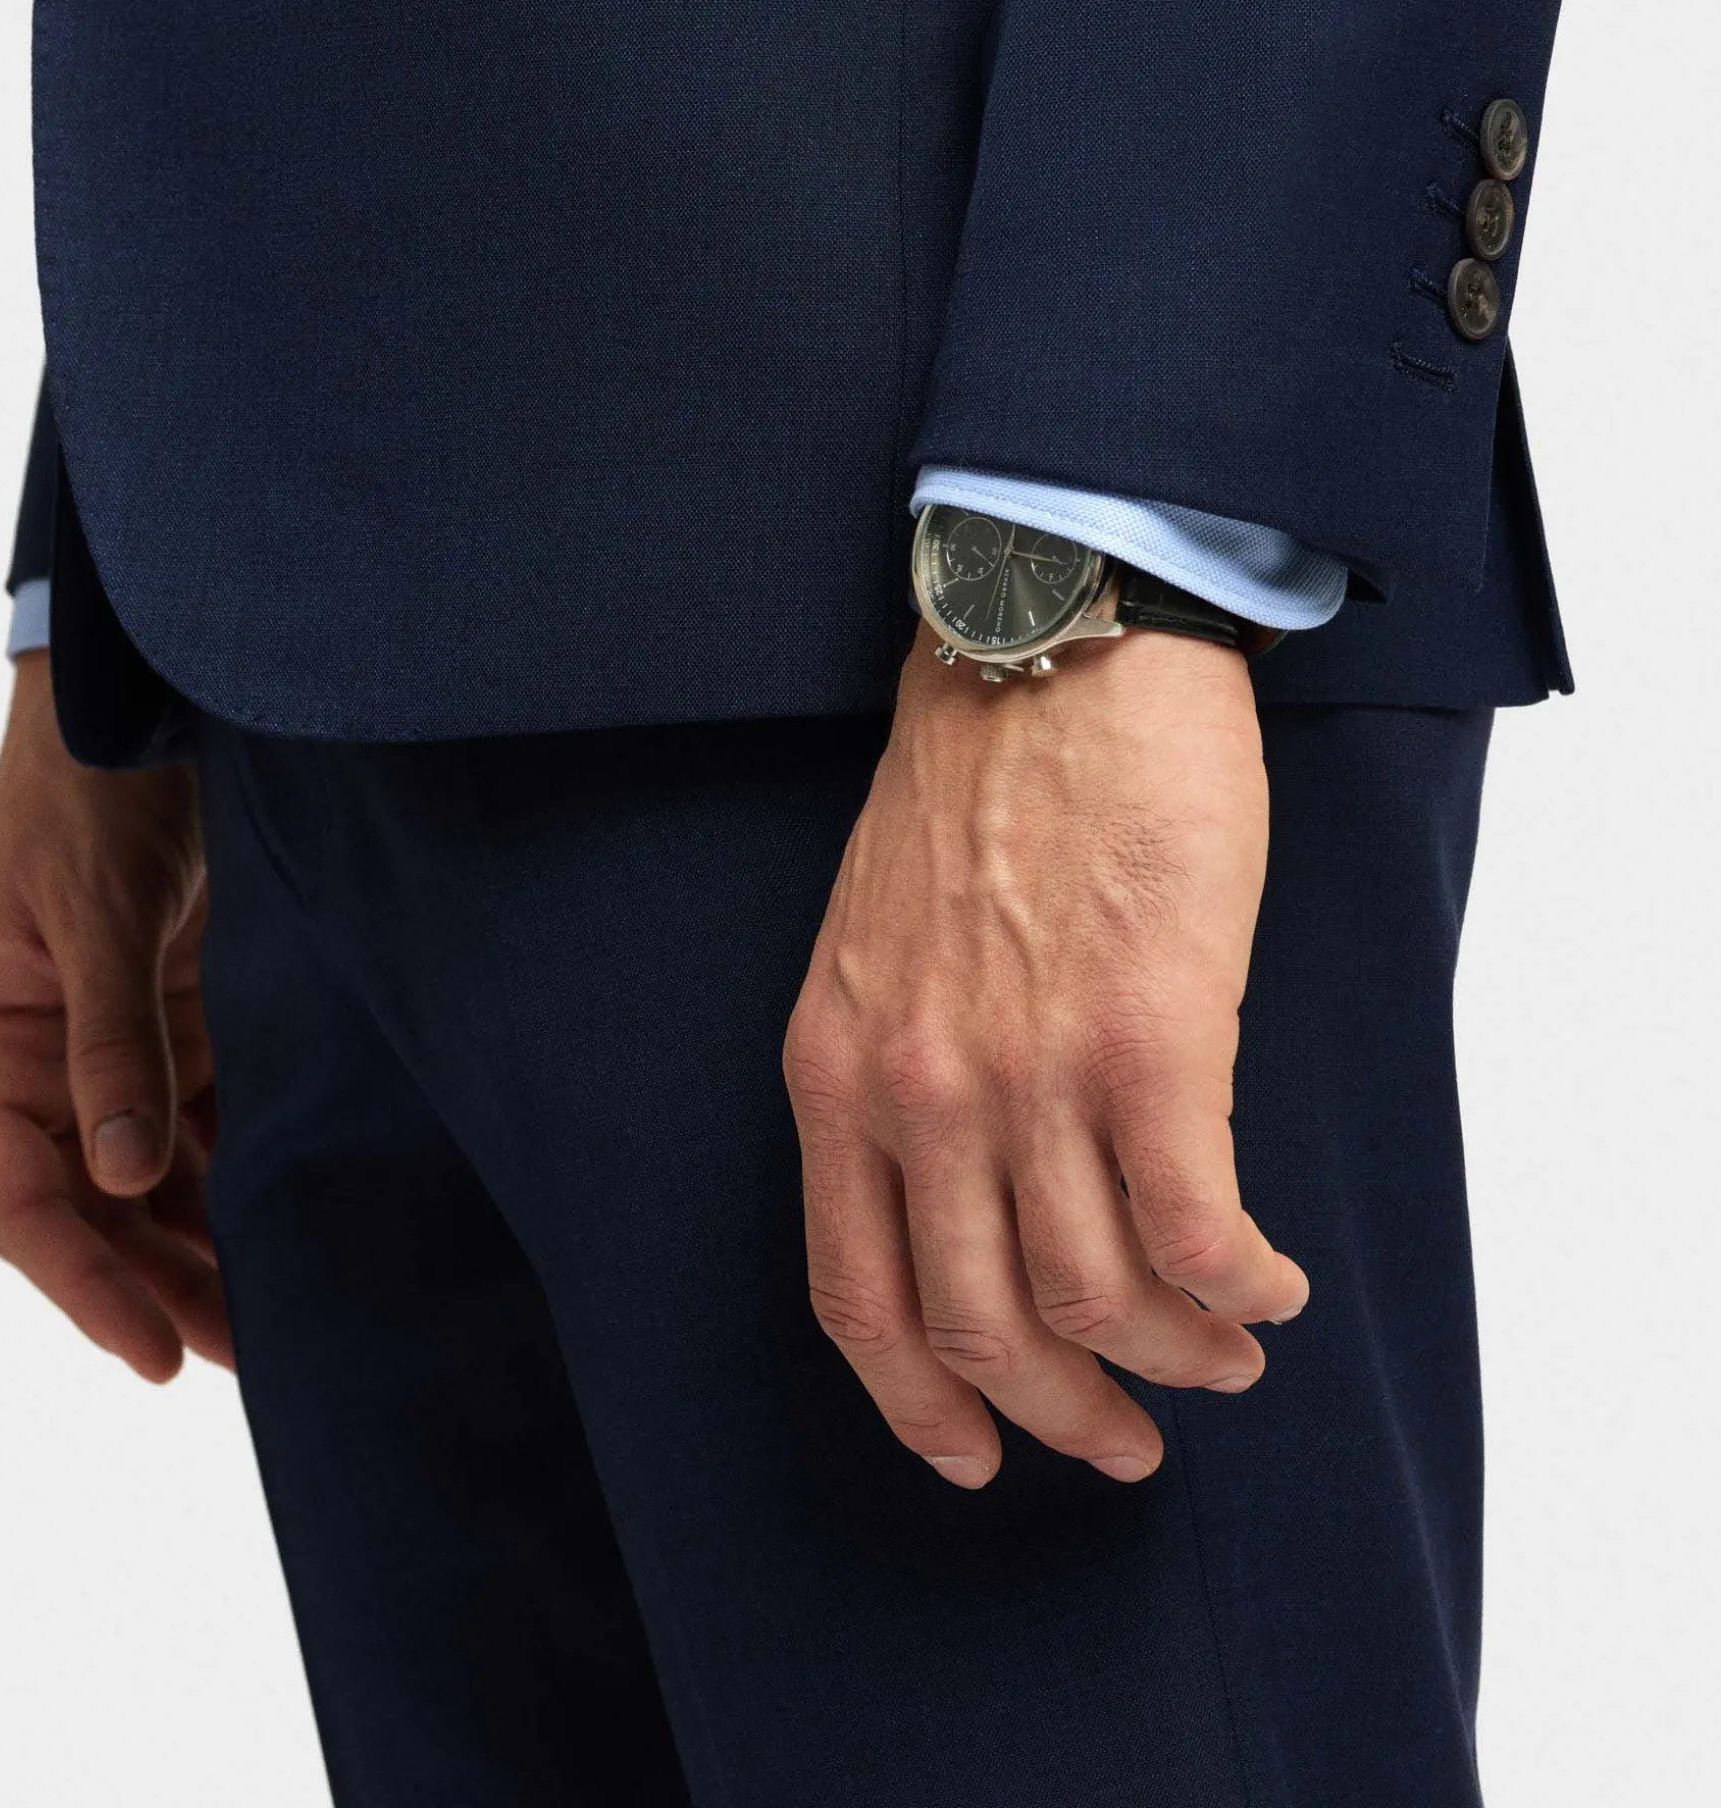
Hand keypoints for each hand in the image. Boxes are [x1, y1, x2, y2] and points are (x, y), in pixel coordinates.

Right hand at [0, 653, 228, 1379]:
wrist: (138, 720)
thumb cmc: (87, 801)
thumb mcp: (97, 917)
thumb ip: (112, 1043)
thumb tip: (120, 1174)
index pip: (23, 1205)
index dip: (86, 1287)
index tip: (152, 1355)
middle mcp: (32, 1074)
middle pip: (91, 1214)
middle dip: (160, 1286)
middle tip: (245, 1356)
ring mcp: (102, 1059)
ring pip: (146, 1186)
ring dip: (202, 1246)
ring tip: (279, 1316)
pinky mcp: (166, 1033)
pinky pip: (195, 1130)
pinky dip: (234, 1178)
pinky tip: (290, 1220)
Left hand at [783, 626, 1306, 1486]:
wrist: (1054, 649)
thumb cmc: (979, 787)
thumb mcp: (871, 946)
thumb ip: (895, 1074)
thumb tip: (975, 1202)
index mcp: (834, 1072)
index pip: (856, 1299)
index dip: (920, 1405)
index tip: (974, 1455)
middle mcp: (918, 1095)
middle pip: (987, 1332)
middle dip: (1067, 1420)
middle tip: (1129, 1443)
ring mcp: (1032, 1075)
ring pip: (1103, 1304)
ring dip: (1178, 1361)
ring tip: (1226, 1355)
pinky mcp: (1152, 1042)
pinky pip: (1198, 1235)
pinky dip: (1241, 1292)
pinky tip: (1269, 1289)